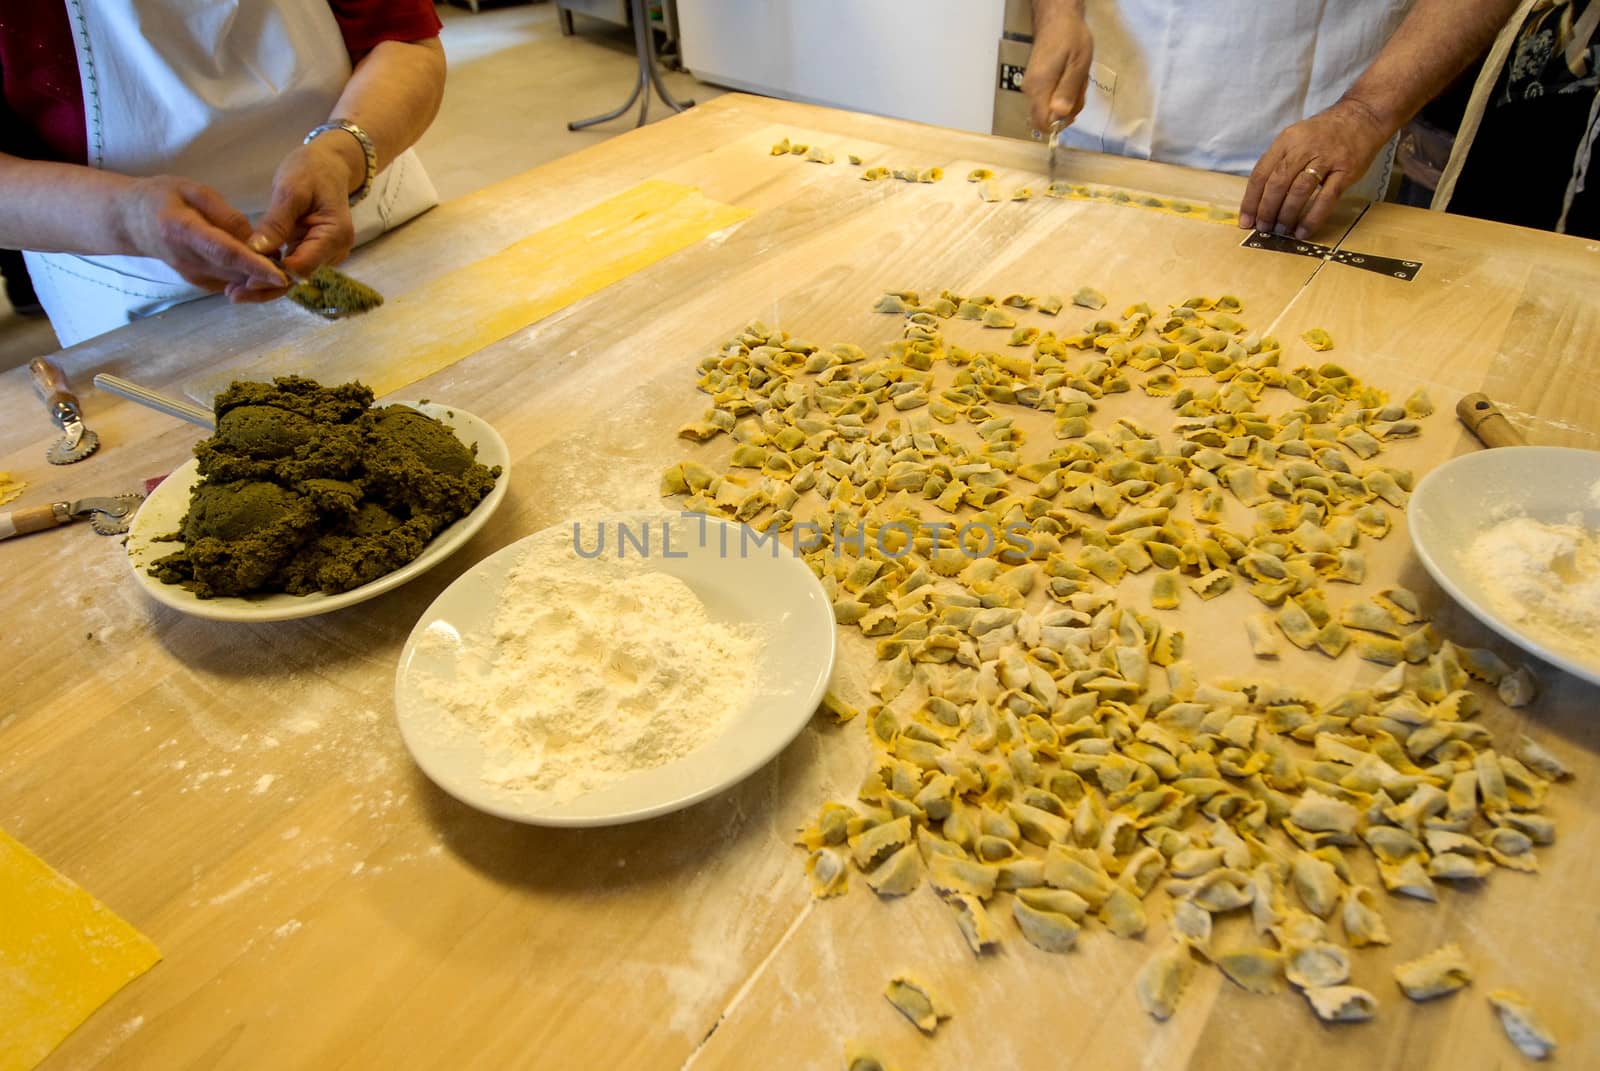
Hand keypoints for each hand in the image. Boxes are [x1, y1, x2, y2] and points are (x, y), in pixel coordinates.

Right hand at [113, 176, 287, 294]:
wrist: (130, 221)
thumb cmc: (161, 197)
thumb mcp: (192, 190)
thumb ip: (225, 214)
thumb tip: (255, 238)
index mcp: (183, 230)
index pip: (225, 251)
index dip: (255, 265)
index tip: (282, 274)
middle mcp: (188, 259)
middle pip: (235, 273)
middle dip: (269, 276)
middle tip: (298, 269)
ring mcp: (192, 275)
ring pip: (237, 282)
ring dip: (262, 279)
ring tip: (284, 265)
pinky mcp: (198, 282)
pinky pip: (231, 283)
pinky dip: (250, 278)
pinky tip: (264, 268)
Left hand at [239, 135, 362, 299]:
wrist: (329, 164)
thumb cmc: (311, 170)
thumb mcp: (291, 190)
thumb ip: (275, 222)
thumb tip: (256, 251)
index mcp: (334, 236)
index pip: (302, 266)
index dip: (273, 275)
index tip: (243, 279)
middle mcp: (335, 251)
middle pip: (298, 278)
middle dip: (266, 287)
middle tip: (232, 294)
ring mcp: (325, 253)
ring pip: (293, 276)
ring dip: (266, 284)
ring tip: (234, 291)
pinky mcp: (313, 250)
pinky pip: (291, 266)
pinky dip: (270, 271)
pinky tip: (246, 277)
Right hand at [1021, 5, 1094, 133]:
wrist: (1056, 19)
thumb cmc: (1071, 38)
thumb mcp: (1078, 64)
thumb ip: (1068, 91)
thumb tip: (1060, 116)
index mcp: (1039, 87)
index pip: (1041, 123)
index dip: (1059, 124)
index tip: (1073, 109)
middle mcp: (1030, 90)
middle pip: (1047, 118)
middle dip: (1067, 110)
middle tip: (1079, 87)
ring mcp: (1030, 87)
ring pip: (1049, 108)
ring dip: (1067, 99)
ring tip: (1076, 78)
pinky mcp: (1034, 83)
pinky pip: (1048, 98)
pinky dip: (1063, 92)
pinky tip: (1070, 77)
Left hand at [1239, 99, 1391, 238]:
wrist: (1362, 116)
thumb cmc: (1324, 133)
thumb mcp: (1296, 138)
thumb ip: (1279, 162)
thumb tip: (1260, 199)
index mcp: (1286, 140)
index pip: (1261, 173)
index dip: (1251, 200)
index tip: (1245, 221)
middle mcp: (1303, 148)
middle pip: (1277, 183)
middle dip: (1266, 210)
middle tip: (1262, 228)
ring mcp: (1326, 158)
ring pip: (1299, 191)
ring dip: (1286, 215)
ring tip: (1280, 231)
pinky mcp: (1345, 170)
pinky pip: (1326, 198)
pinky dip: (1312, 217)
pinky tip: (1303, 231)